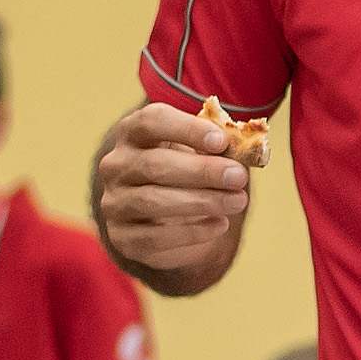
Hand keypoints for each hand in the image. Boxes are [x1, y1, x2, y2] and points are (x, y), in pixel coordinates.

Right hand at [94, 99, 253, 286]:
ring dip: (201, 201)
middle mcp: (115, 165)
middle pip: (154, 164)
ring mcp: (113, 202)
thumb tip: (247, 150)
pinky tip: (220, 224)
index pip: (150, 121)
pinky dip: (192, 232)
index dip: (187, 129)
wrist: (165, 218)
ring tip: (238, 201)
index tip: (222, 141)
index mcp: (132, 133)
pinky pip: (154, 237)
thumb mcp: (201, 153)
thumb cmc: (187, 173)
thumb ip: (218, 148)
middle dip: (201, 171)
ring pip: (152, 201)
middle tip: (238, 177)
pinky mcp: (122, 238)